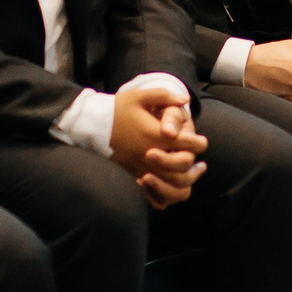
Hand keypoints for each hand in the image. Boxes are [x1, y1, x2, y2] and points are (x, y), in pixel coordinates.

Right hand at [110, 80, 207, 207]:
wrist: (90, 126)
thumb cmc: (116, 109)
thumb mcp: (139, 96)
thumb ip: (164, 96)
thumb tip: (185, 99)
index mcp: (154, 135)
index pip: (186, 144)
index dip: (199, 143)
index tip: (201, 142)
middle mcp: (149, 155)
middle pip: (182, 168)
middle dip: (194, 166)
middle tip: (200, 164)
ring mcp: (140, 169)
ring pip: (170, 186)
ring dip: (184, 182)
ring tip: (189, 178)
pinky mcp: (131, 176)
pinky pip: (153, 196)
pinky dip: (165, 195)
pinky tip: (170, 187)